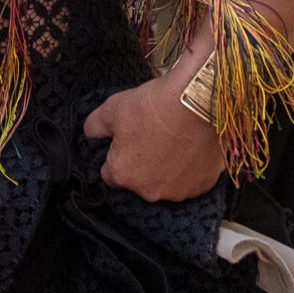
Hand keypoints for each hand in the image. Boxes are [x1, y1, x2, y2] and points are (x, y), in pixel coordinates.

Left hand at [83, 71, 228, 201]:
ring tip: (173, 141)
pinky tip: (190, 147)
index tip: (128, 141)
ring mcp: (178, 192)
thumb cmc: (154, 106)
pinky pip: (190, 181)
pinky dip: (189, 169)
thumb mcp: (112, 108)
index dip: (117, 156)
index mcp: (123, 175)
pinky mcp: (202, 186)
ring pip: (166, 183)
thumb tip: (90, 134)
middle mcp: (149, 192)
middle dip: (142, 164)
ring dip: (166, 169)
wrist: (198, 100)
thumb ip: (94, 126)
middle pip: (139, 181)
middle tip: (152, 137)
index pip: (110, 174)